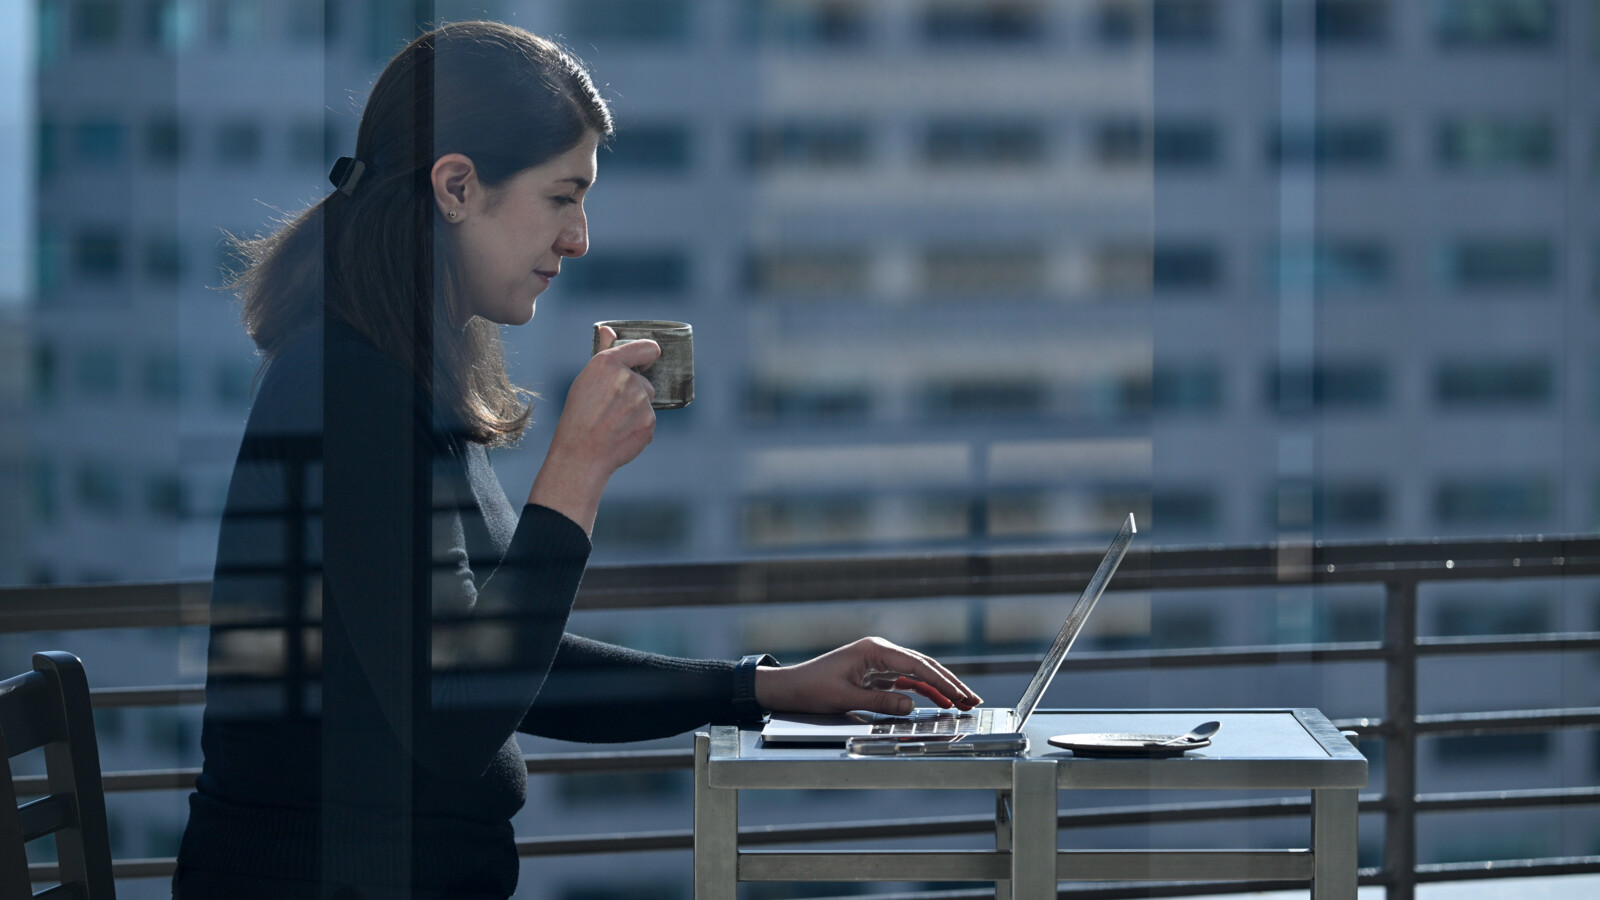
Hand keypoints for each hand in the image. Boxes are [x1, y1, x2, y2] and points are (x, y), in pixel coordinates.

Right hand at [528, 327, 658, 532]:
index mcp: (609, 363)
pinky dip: (638, 427)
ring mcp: (642, 402)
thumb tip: (608, 329)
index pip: (647, 348)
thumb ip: (604, 352)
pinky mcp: (650, 422)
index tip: (647, 360)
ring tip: (612, 422)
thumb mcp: (587, 379)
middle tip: (610, 407)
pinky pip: (648, 421)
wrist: (581, 453)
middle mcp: (629, 379)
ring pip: (646, 402)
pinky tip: (619, 434)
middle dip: (634, 392)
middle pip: (645, 381)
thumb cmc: (578, 415)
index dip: (648, 354)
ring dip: (635, 410)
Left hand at [753, 637, 982, 716]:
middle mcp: (880, 651)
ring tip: (963, 702)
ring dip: (940, 688)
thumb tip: (913, 706)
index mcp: (874, 650)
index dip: (942, 681)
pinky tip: (940, 700)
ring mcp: (879, 662)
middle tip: (972, 700)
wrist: (790, 688)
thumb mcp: (846, 698)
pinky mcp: (876, 673)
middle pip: (923, 666)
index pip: (917, 665)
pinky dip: (924, 691)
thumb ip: (880, 702)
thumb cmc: (812, 689)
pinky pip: (906, 681)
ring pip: (918, 674)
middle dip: (949, 683)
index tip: (961, 694)